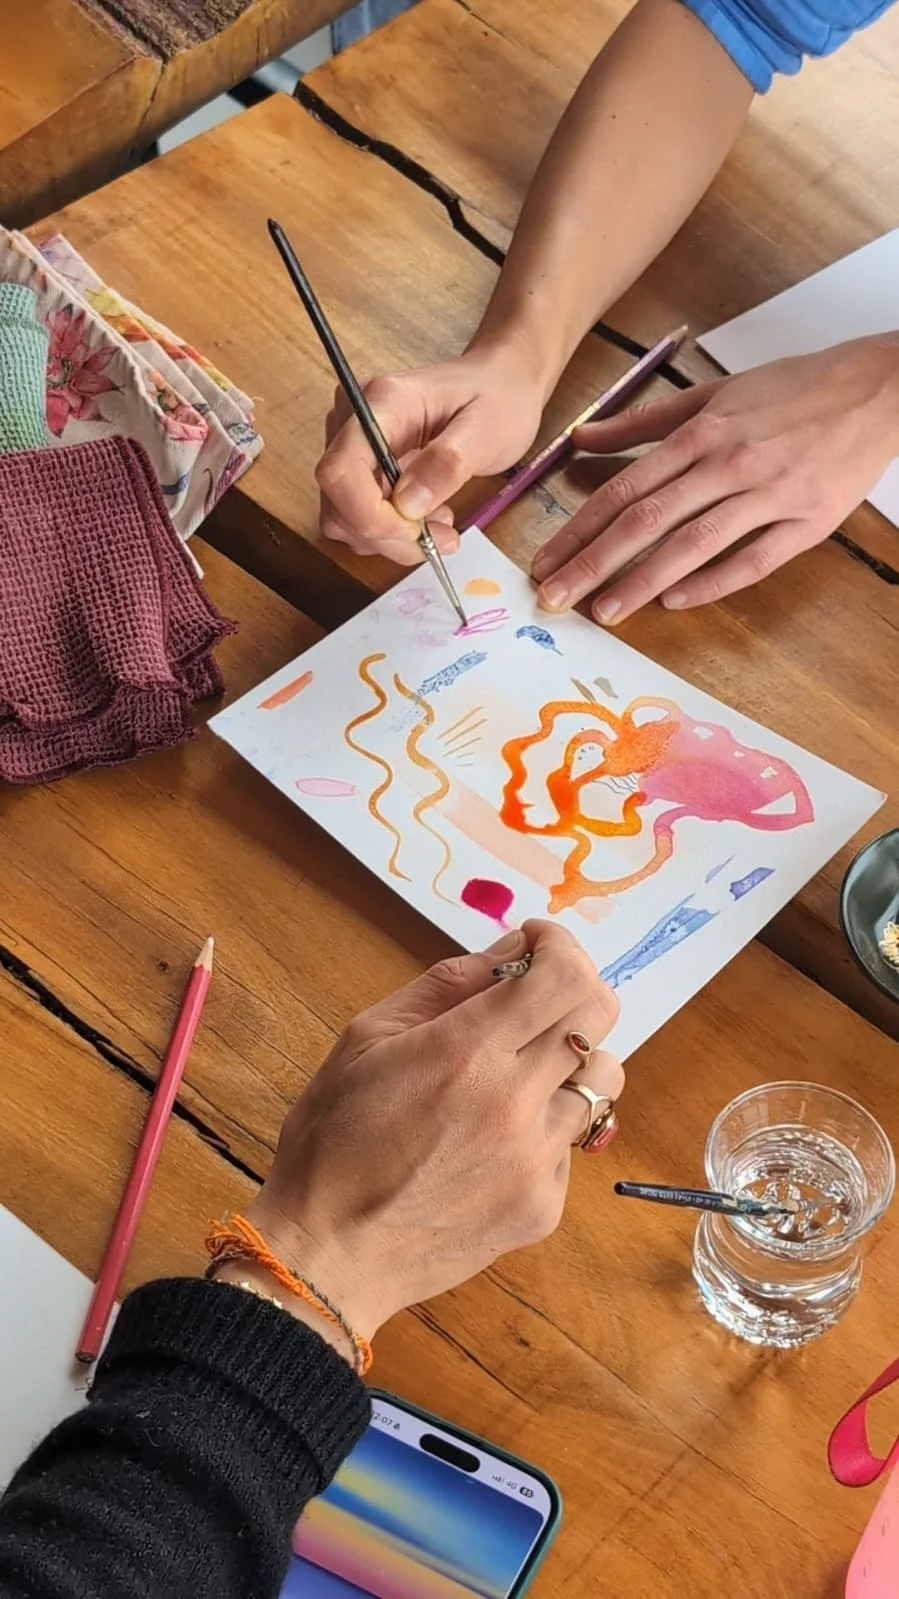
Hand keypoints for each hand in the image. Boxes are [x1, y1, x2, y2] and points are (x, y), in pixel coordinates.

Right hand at [247, 924, 621, 1338]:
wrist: (327, 1255)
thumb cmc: (333, 1140)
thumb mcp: (367, 1038)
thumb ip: (449, 984)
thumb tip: (515, 950)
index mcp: (468, 1052)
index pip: (566, 975)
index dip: (558, 945)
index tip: (534, 946)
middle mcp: (516, 1103)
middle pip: (599, 1016)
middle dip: (573, 990)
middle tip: (534, 997)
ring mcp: (537, 1160)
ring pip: (603, 1080)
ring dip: (567, 1061)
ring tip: (513, 1076)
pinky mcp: (544, 1205)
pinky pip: (571, 1141)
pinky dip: (545, 1125)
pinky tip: (491, 1142)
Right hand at [315, 342, 544, 563]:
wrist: (502, 384)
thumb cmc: (497, 400)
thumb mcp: (486, 431)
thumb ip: (446, 464)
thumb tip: (407, 504)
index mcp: (383, 402)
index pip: (340, 470)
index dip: (367, 514)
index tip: (413, 531)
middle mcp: (355, 421)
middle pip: (339, 501)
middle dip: (387, 534)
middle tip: (441, 538)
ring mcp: (354, 445)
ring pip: (345, 517)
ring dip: (391, 538)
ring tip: (440, 526)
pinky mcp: (363, 467)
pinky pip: (359, 515)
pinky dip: (391, 531)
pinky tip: (426, 519)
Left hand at [532, 336, 898, 621]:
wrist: (876, 388)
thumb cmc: (791, 390)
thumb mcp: (713, 393)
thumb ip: (643, 422)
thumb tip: (582, 438)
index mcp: (702, 431)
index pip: (625, 488)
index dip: (580, 528)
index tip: (546, 561)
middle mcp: (729, 461)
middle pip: (647, 520)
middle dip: (593, 563)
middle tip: (555, 597)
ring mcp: (770, 493)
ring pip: (694, 544)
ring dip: (643, 581)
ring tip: (604, 612)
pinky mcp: (807, 521)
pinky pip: (753, 560)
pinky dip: (713, 582)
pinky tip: (676, 601)